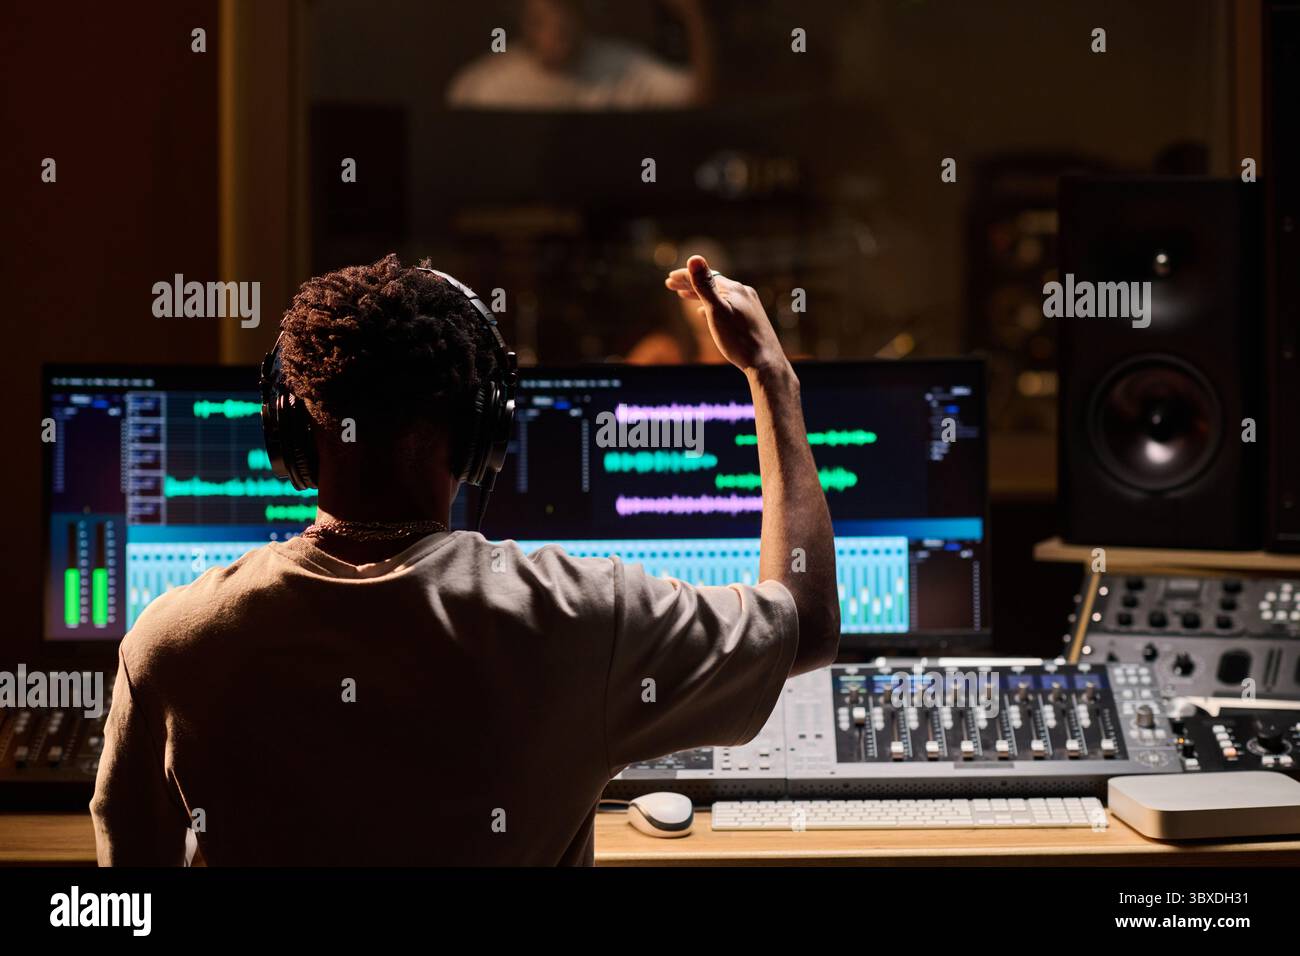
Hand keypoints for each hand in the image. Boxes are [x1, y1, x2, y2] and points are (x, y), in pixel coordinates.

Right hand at [664, 255, 786, 374]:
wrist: (765, 363)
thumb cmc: (739, 341)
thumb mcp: (717, 311)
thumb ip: (705, 286)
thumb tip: (694, 258)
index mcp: (735, 289)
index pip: (706, 276)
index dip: (685, 276)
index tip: (669, 279)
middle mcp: (744, 293)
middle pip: (713, 284)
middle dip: (690, 283)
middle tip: (670, 284)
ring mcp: (749, 306)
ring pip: (720, 295)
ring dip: (700, 294)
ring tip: (684, 296)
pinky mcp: (751, 318)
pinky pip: (727, 306)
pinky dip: (712, 305)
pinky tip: (705, 313)